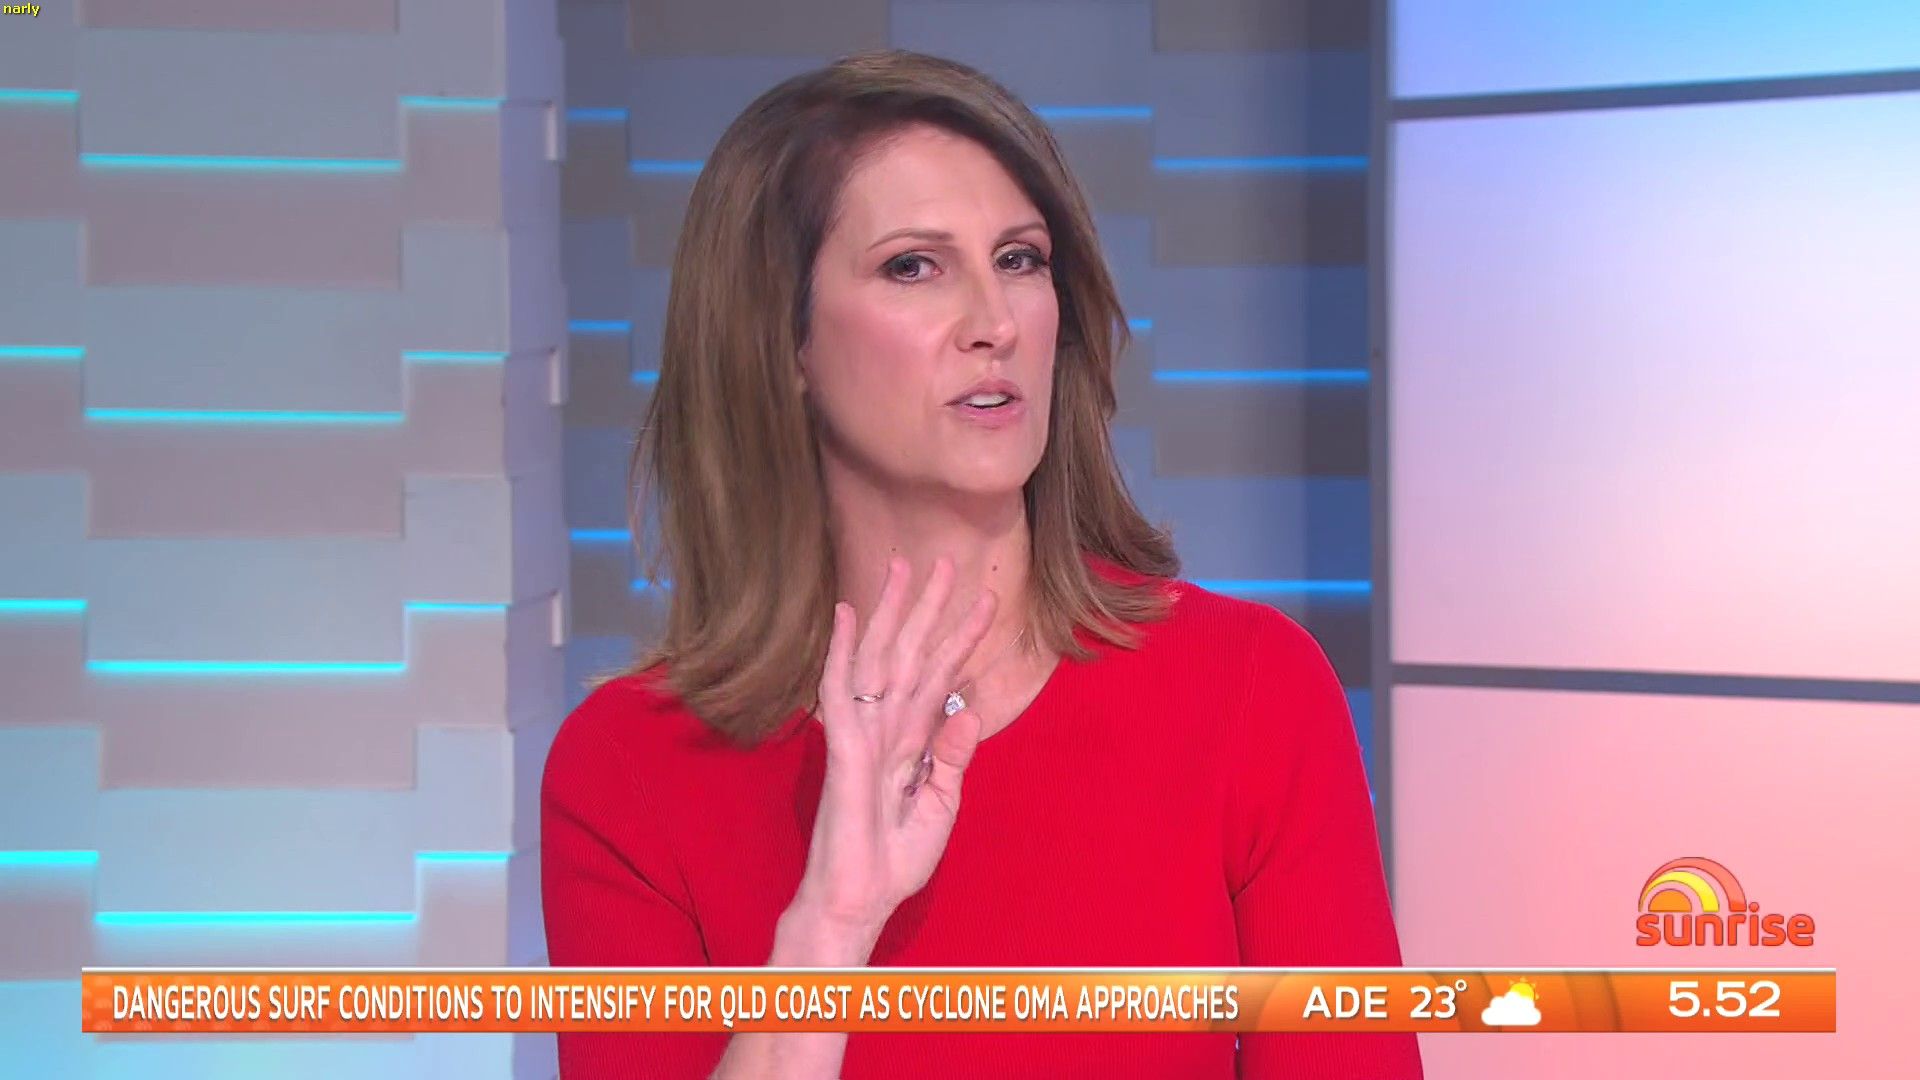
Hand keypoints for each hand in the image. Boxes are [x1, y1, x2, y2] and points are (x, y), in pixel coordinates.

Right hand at [790, 555, 997, 936]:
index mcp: (910, 741)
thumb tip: (971, 710)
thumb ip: (951, 759)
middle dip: (930, 608)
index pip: (939, 677)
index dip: (961, 639)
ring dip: (894, 612)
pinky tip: (847, 613)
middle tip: (948, 561)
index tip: (986, 602)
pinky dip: (842, 651)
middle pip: (910, 653)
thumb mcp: (940, 805)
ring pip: (881, 659)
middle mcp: (886, 727)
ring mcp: (863, 733)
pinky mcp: (845, 749)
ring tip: (906, 566)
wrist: (861, 897)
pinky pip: (842, 691)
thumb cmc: (894, 859)